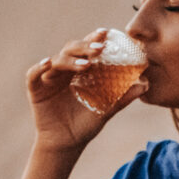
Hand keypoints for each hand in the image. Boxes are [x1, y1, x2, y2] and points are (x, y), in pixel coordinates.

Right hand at [24, 30, 147, 151]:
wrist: (66, 144)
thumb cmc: (85, 125)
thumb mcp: (106, 110)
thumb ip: (123, 97)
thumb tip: (145, 85)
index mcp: (80, 70)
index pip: (87, 50)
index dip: (94, 40)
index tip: (106, 34)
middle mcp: (64, 70)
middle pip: (72, 50)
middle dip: (85, 47)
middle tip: (99, 48)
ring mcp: (49, 78)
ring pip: (57, 61)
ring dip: (70, 60)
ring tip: (85, 65)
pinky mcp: (35, 89)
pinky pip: (33, 74)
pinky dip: (39, 68)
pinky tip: (47, 64)